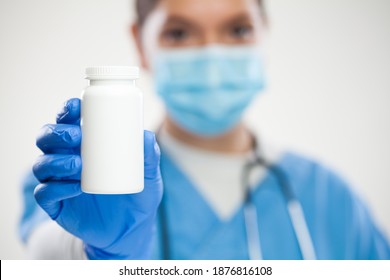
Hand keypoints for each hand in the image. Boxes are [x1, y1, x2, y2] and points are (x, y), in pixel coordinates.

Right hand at [32, 98, 162, 258]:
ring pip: (42, 164)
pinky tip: (75, 187)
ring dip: (55, 161)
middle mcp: (68, 159)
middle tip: (77, 137)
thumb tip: (146, 135)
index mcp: (86, 146)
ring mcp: (60, 182)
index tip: (76, 106)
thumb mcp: (149, 175)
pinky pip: (44, 193)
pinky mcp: (57, 205)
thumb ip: (150, 156)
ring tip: (78, 164)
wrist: (131, 230)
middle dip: (56, 133)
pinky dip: (55, 188)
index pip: (68, 122)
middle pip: (47, 139)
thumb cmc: (137, 195)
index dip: (66, 111)